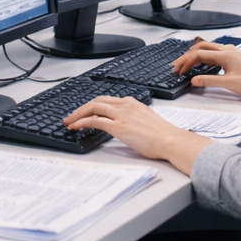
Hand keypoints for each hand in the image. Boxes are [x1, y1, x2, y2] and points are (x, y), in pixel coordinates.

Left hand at [64, 95, 210, 174]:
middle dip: (81, 108)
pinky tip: (76, 127)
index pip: (107, 100)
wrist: (170, 140)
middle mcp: (125, 106)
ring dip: (78, 114)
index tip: (85, 112)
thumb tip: (125, 126)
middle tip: (71, 116)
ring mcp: (121, 115)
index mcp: (132, 103)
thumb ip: (133, 120)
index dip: (93, 106)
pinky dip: (82, 122)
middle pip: (97, 101)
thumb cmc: (163, 135)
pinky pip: (95, 121)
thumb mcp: (146, 121)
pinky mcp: (118, 126)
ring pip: (93, 108)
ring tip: (69, 122)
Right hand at [170, 38, 240, 99]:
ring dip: (195, 55)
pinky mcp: (233, 56)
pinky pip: (214, 52)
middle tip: (178, 65)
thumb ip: (209, 81)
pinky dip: (204, 56)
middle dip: (187, 56)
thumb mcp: (228, 83)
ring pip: (208, 48)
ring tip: (186, 63)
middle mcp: (227, 50)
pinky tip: (202, 63)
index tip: (179, 70)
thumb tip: (193, 80)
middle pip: (201, 47)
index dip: (186, 62)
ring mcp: (231, 52)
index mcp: (224, 54)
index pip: (199, 55)